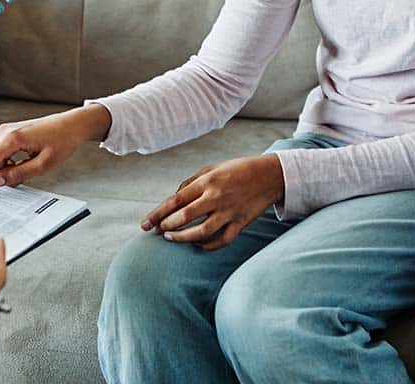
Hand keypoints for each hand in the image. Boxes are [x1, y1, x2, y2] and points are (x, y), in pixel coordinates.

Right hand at [0, 105, 110, 192]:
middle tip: (30, 168)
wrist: (72, 124)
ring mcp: (6, 131)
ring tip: (34, 160)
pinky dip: (12, 162)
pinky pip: (3, 155)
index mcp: (12, 139)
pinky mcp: (9, 134)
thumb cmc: (62, 142)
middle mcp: (5, 132)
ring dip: (10, 168)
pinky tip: (30, 157)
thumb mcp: (44, 165)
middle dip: (4, 174)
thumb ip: (18, 175)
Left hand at [140, 155, 283, 250]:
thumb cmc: (237, 169)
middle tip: (157, 231)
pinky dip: (207, 246)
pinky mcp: (241, 223)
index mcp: (207, 181)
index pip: (175, 200)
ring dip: (183, 238)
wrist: (270, 175)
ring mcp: (229, 211)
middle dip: (167, 226)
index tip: (144, 225)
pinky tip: (197, 245)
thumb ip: (191, 181)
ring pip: (201, 232)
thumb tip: (174, 197)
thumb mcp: (212, 167)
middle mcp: (216, 197)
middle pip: (185, 217)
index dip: (157, 214)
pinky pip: (222, 240)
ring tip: (171, 238)